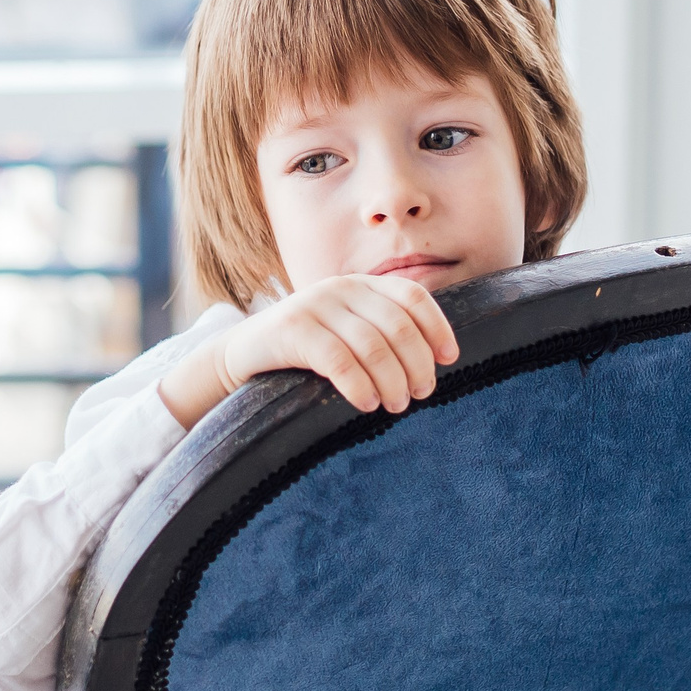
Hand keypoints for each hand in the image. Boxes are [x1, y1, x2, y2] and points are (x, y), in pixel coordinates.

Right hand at [160, 274, 459, 428]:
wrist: (242, 353)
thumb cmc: (304, 351)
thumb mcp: (344, 331)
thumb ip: (379, 333)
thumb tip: (432, 363)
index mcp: (360, 284)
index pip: (413, 297)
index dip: (437, 327)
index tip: (448, 360)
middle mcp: (340, 288)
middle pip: (398, 325)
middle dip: (416, 364)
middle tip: (420, 394)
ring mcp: (315, 306)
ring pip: (372, 346)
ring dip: (392, 381)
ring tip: (396, 405)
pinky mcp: (292, 330)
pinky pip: (338, 360)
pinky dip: (359, 386)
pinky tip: (366, 404)